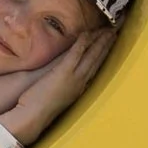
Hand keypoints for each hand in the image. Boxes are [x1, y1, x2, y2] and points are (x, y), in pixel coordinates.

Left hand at [6, 28, 116, 143]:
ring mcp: (74, 77)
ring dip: (100, 41)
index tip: (110, 44)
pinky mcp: (64, 72)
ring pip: (92, 56)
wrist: (33, 117)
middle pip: (98, 60)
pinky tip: (87, 33)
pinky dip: (83, 43)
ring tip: (108, 30)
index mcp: (79, 88)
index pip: (95, 68)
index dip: (103, 55)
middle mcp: (81, 82)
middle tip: (115, 32)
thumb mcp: (57, 96)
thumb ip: (64, 85)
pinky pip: (76, 54)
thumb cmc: (39, 108)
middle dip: (107, 45)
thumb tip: (65, 78)